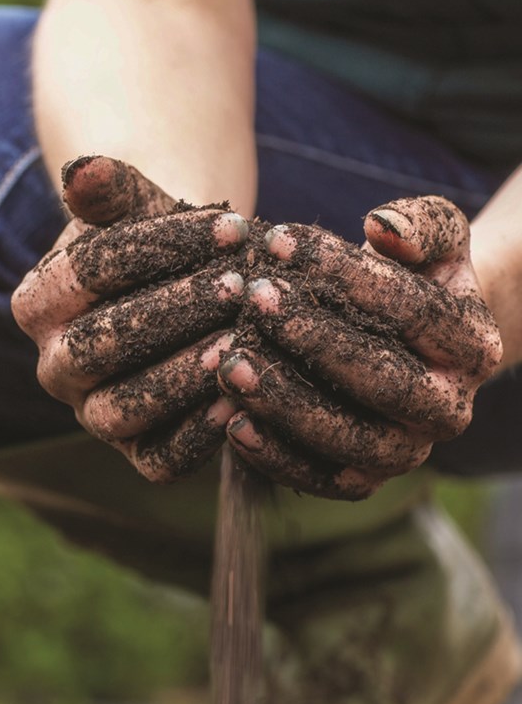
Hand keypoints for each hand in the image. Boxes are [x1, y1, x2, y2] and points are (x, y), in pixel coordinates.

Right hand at [11, 156, 248, 479]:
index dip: (158, 247)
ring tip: (238, 342)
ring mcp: (92, 414)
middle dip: (173, 312)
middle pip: (97, 346)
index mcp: (37, 302)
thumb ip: (110, 188)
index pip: (88, 273)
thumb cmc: (165, 242)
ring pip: (121, 408)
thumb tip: (82, 171)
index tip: (230, 227)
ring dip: (183, 376)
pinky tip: (240, 401)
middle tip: (239, 287)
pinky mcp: (138, 454)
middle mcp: (54, 366)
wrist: (195, 286)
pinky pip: (159, 460)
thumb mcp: (139, 206)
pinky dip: (198, 437)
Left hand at [218, 196, 502, 499]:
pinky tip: (230, 421)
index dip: (344, 273)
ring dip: (286, 403)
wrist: (410, 342)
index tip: (279, 241)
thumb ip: (419, 223)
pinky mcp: (365, 480)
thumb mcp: (434, 236)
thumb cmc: (413, 275)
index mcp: (473, 346)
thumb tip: (382, 228)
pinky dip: (275, 456)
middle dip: (313, 339)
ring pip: (352, 441)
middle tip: (253, 300)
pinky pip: (321, 480)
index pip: (410, 309)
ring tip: (230, 363)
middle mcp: (450, 410)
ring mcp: (409, 451)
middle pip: (384, 382)